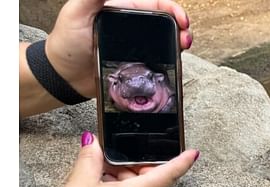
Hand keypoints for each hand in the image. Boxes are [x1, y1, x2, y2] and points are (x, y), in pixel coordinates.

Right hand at [19, 131, 197, 186]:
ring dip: (131, 179)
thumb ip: (92, 160)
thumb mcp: (81, 184)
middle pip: (156, 181)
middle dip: (142, 165)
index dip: (183, 157)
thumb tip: (94, 142)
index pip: (173, 172)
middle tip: (122, 151)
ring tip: (105, 169)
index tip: (196, 148)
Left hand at [45, 0, 192, 98]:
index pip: (156, 5)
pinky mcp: (139, 66)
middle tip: (186, 39)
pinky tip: (174, 66)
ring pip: (167, 44)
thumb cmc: (66, 42)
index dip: (172, 9)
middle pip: (167, 24)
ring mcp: (139, 48)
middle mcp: (135, 28)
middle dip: (183, 29)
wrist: (63, 76)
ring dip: (180, 45)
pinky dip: (170, 64)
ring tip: (183, 50)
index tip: (181, 19)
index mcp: (125, 9)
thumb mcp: (77, 12)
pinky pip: (160, 64)